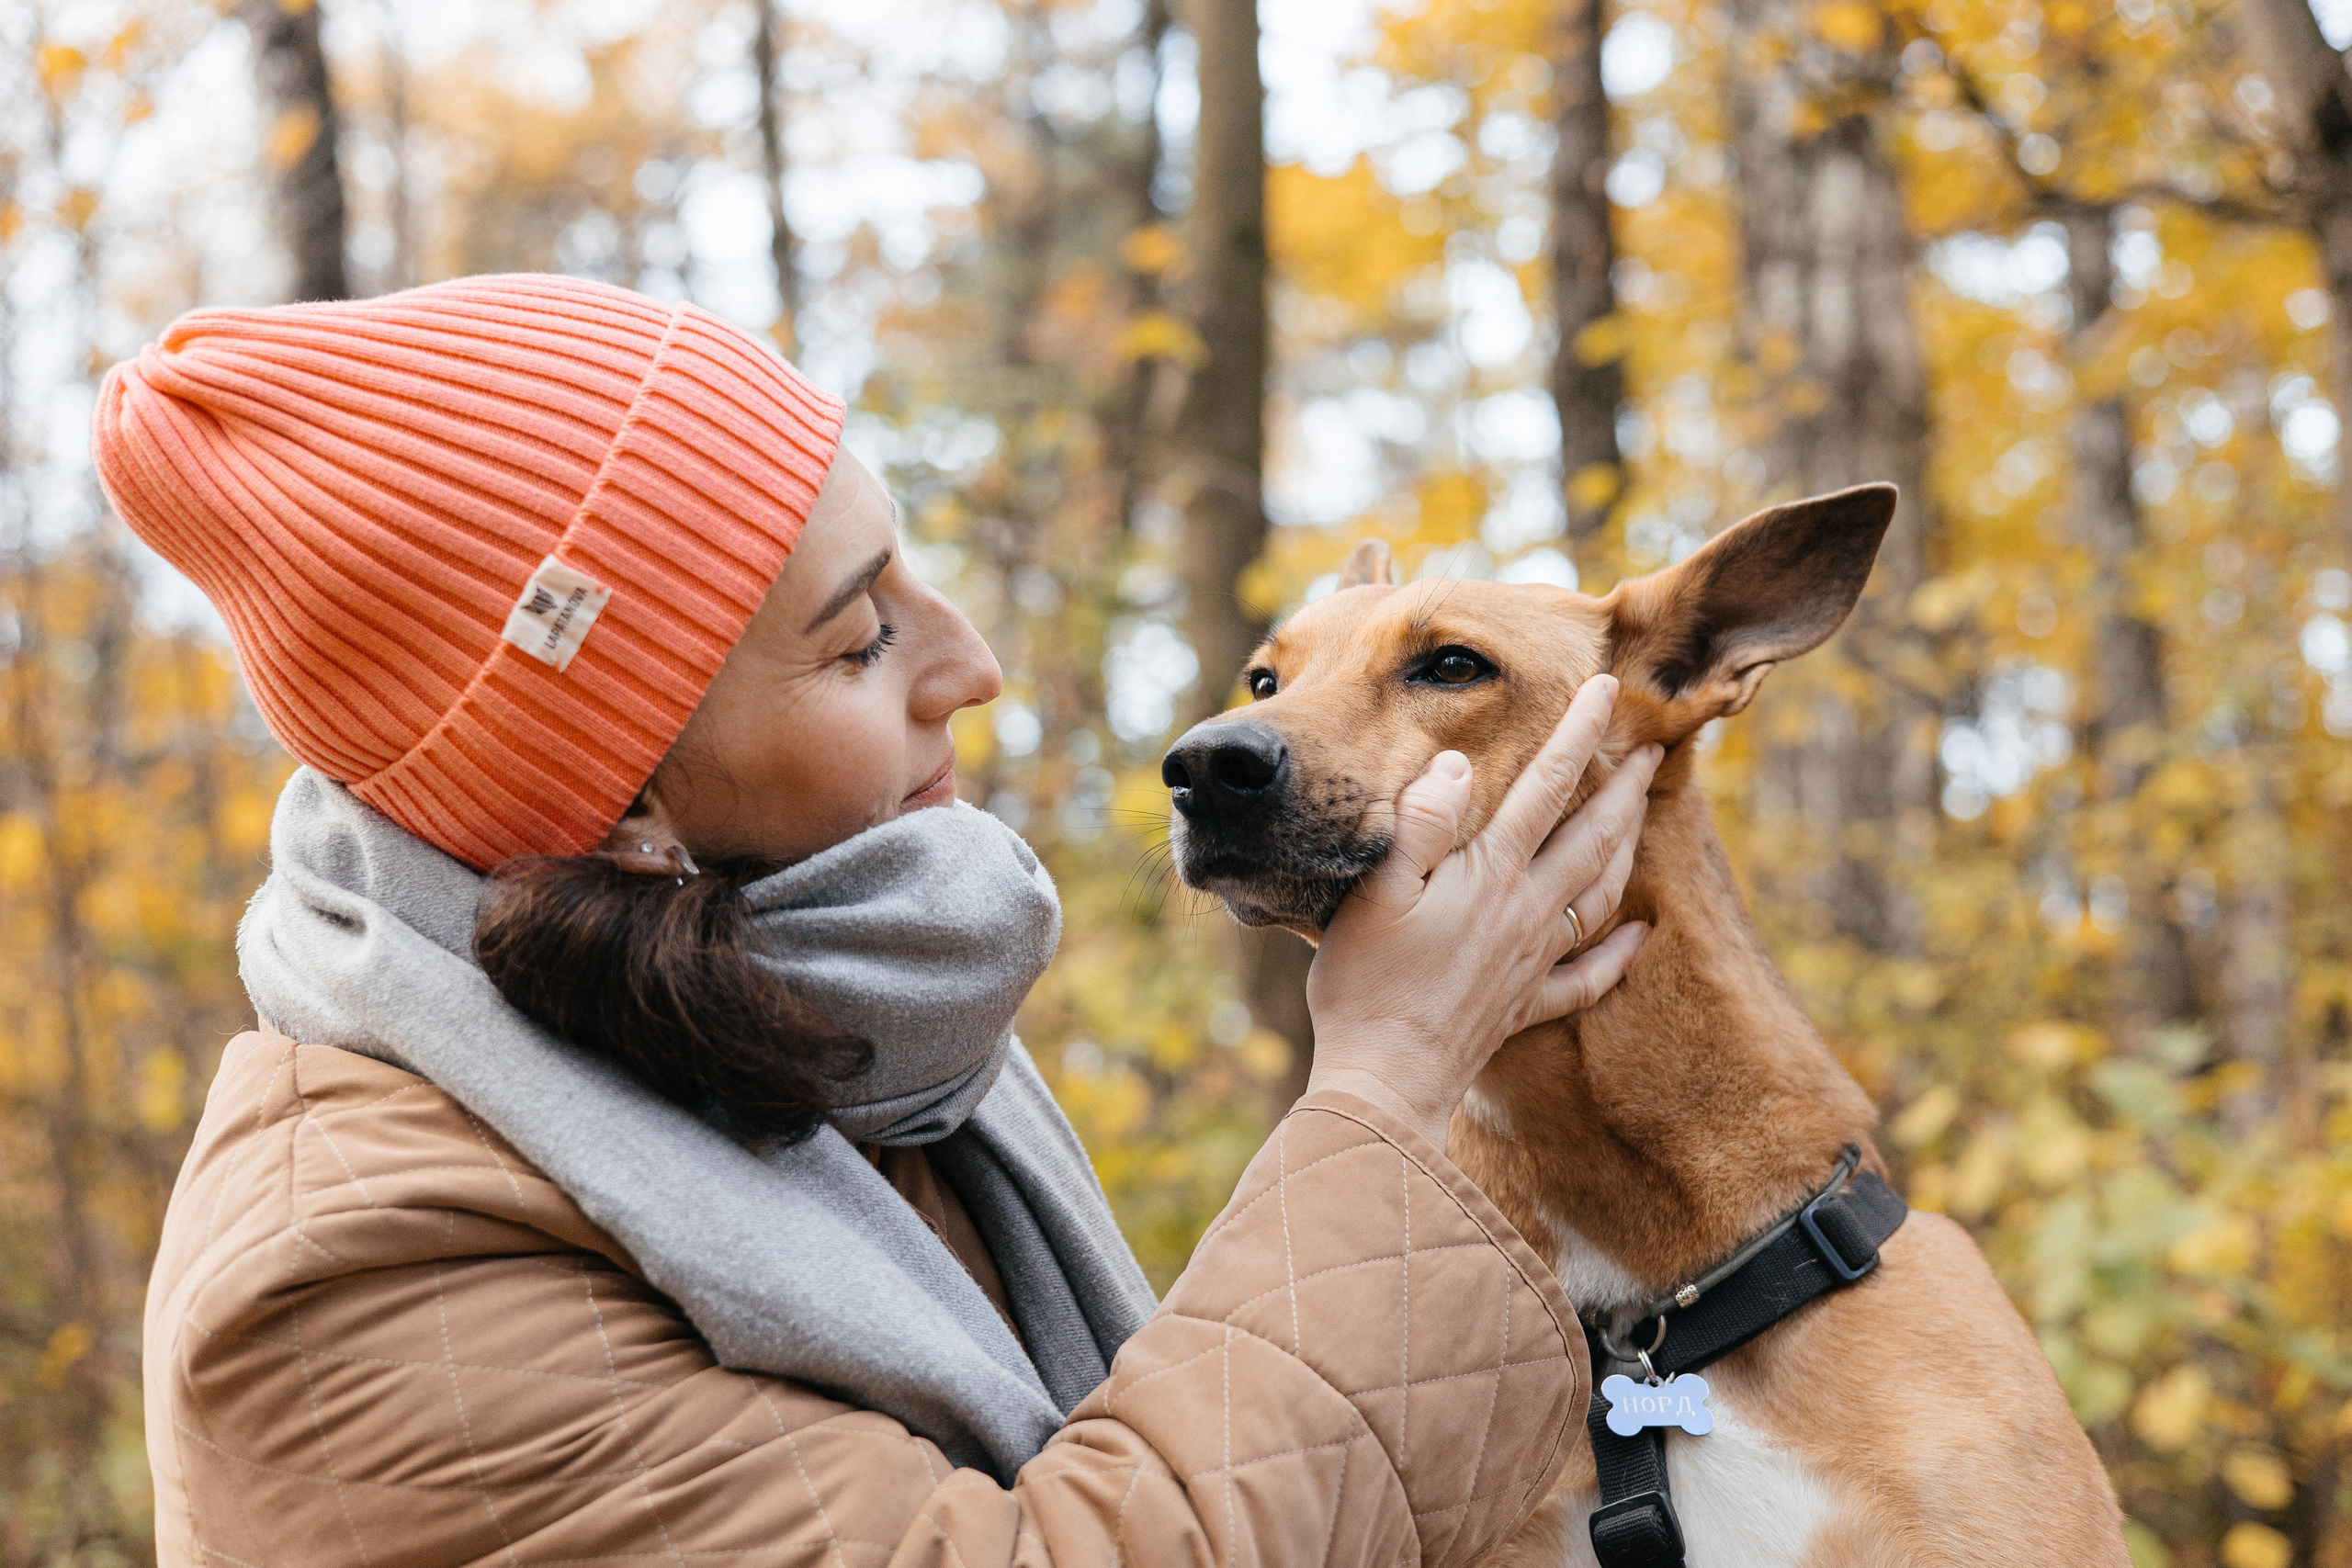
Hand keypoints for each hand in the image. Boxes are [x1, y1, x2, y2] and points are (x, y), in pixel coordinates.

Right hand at [1301, 675, 1659, 1150]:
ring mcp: (1530, 961)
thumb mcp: (1378, 888)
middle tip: (1652, 748)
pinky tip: (1640, 935)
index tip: (1609, 687)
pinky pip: (1588, 976)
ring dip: (1627, 848)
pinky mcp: (1522, 1006)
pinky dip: (1620, 953)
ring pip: (1600, 894)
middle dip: (1624, 786)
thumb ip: (1423, 821)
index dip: (1578, 732)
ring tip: (1644, 815)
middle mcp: (1525, 911)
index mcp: (1491, 874)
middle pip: (1592, 836)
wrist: (1383, 1080)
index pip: (1546, 785)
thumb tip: (1459, 764)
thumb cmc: (1367, 982)